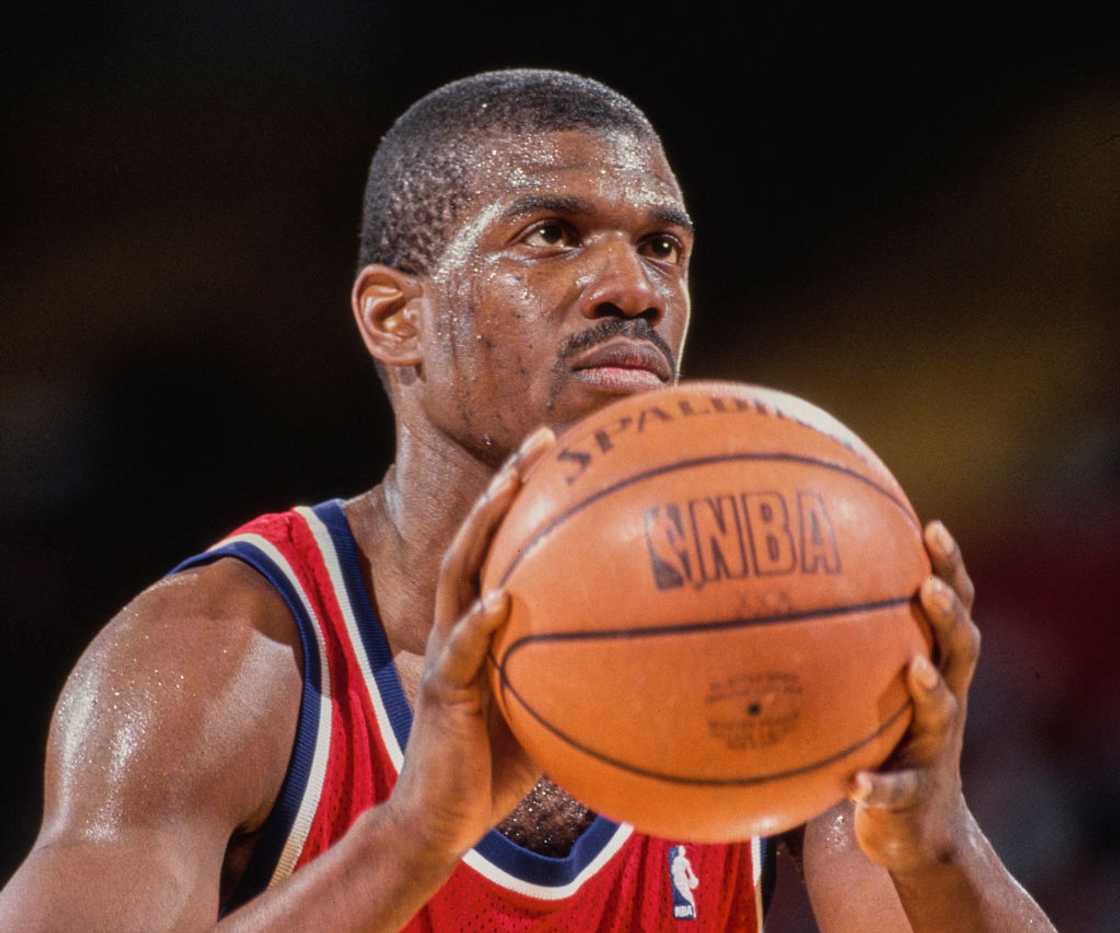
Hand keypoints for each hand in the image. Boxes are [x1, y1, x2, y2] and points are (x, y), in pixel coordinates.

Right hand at [387, 426, 555, 863]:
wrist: (442, 822)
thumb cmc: (499, 766)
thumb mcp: (548, 709)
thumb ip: (576, 673)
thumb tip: (653, 657)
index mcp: (486, 623)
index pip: (503, 546)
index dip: (528, 498)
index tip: (567, 454)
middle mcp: (461, 625)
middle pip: (477, 539)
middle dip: (505, 486)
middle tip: (543, 442)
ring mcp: (446, 654)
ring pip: (456, 575)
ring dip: (481, 528)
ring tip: (508, 489)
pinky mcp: (439, 693)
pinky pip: (457, 652)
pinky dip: (477, 624)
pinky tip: (502, 599)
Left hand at [848, 520, 980, 874]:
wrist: (914, 826)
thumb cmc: (881, 737)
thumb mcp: (868, 685)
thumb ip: (840, 641)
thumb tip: (774, 581)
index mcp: (933, 666)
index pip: (950, 606)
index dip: (948, 566)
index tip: (930, 526)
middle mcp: (944, 701)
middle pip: (962, 649)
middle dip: (950, 614)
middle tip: (928, 586)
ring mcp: (934, 748)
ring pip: (944, 714)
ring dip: (932, 690)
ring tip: (916, 669)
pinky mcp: (914, 795)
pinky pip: (896, 790)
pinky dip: (878, 786)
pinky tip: (854, 783)